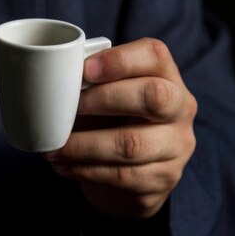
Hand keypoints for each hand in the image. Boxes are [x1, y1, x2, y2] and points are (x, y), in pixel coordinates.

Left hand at [43, 38, 197, 219]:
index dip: (119, 60)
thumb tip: (53, 80)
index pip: (155, 55)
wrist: (131, 176)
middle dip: (103, 100)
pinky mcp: (164, 179)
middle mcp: (181, 108)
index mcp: (166, 75)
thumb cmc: (110, 121)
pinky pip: (122, 175)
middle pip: (154, 96)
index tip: (84, 70)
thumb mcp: (105, 95)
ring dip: (83, 146)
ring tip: (54, 148)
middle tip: (69, 109)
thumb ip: (90, 83)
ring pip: (132, 144)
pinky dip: (86, 170)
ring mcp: (177, 146)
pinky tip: (65, 166)